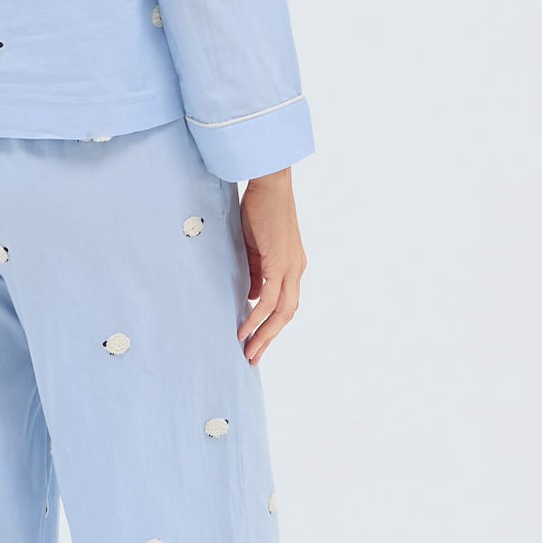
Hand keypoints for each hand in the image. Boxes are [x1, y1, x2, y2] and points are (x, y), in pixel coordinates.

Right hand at [234, 168, 305, 364]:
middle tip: (253, 358)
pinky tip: (245, 329)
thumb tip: (251, 297)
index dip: (272, 325)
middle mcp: (296, 270)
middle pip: (287, 314)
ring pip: (282, 312)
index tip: (256, 341)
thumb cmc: (260, 209)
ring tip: (249, 352)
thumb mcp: (255, 247)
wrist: (270, 184)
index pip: (285, 304)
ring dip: (264, 334)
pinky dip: (257, 317)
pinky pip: (269, 299)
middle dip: (269, 338)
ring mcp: (291, 267)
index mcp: (292, 266)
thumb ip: (256, 272)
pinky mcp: (280, 263)